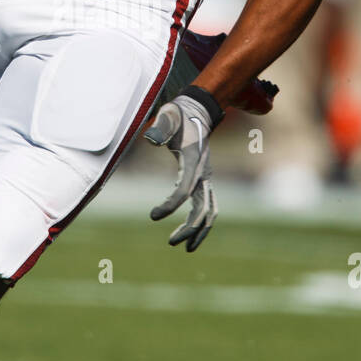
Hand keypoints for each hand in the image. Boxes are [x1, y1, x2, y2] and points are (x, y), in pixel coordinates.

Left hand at [144, 88, 220, 250]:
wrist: (197, 111)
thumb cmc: (178, 115)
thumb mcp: (168, 116)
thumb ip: (160, 127)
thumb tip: (150, 139)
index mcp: (194, 161)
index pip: (184, 190)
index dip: (169, 205)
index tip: (153, 216)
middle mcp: (204, 172)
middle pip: (202, 208)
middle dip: (189, 228)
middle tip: (171, 242)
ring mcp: (206, 178)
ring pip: (210, 211)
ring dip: (200, 231)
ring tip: (186, 248)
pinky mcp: (204, 180)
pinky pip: (208, 206)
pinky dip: (202, 223)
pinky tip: (190, 235)